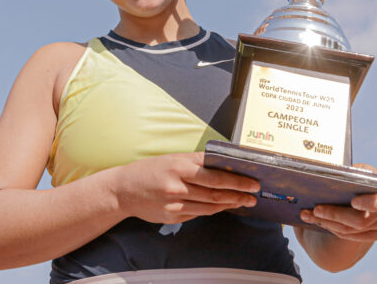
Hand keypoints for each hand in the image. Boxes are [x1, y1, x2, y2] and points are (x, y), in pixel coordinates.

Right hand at [111, 152, 258, 224]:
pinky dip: (213, 209)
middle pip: (215, 193)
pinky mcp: (172, 216)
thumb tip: (224, 166)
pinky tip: (223, 206)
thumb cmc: (150, 170)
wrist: (123, 189)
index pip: (215, 175)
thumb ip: (197, 162)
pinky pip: (198, 213)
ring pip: (209, 206)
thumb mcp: (173, 159)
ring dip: (229, 204)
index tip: (252, 181)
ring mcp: (174, 203)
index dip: (236, 180)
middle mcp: (177, 186)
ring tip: (243, 201)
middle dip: (238, 194)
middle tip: (253, 195)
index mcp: (179, 167)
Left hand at [300, 164, 376, 241]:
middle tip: (316, 209)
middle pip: (362, 220)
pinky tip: (317, 220)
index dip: (370, 203)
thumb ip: (349, 175)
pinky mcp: (374, 235)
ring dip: (327, 222)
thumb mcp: (357, 171)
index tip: (353, 202)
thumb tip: (326, 174)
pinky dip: (331, 228)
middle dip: (335, 215)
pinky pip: (349, 236)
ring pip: (352, 230)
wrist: (364, 191)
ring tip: (307, 214)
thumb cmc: (359, 177)